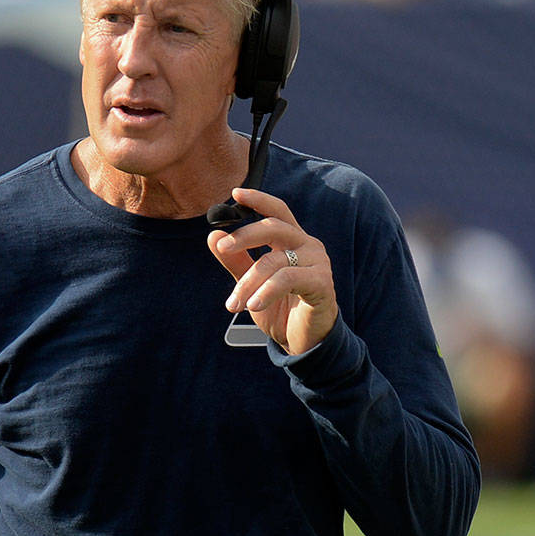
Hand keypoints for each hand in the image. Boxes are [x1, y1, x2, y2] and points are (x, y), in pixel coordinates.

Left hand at [207, 187, 338, 355]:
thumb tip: (212, 237)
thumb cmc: (280, 309)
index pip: (277, 211)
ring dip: (248, 282)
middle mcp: (307, 246)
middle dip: (244, 235)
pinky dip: (266, 291)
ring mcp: (317, 263)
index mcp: (292, 241)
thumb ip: (235, 261)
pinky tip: (253, 305)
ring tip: (234, 304)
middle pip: (275, 227)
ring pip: (274, 260)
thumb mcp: (251, 284)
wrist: (303, 343)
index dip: (258, 200)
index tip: (236, 193)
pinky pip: (288, 279)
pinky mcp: (322, 283)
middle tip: (222, 247)